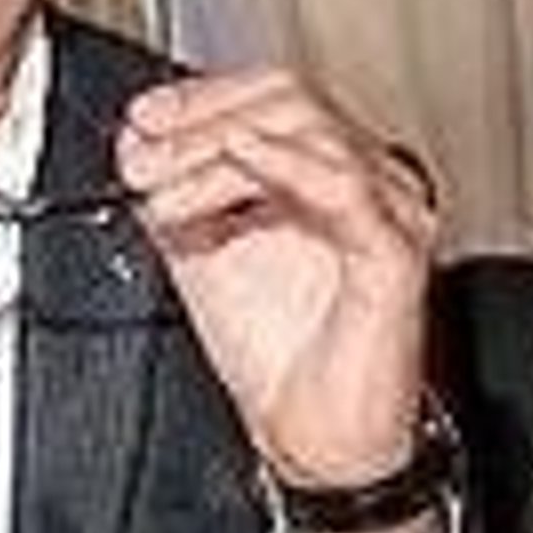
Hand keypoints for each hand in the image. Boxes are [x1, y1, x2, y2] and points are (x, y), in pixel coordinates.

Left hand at [117, 69, 438, 487]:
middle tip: (141, 156)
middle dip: (201, 121)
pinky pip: (345, 189)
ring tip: (163, 189)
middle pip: (290, 102)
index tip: (142, 118)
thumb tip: (136, 144)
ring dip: (218, 151)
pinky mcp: (395, 253)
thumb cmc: (280, 352)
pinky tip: (240, 158)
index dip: (202, 96)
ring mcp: (388, 210)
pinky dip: (286, 163)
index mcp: (327, 170)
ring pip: (308, 137)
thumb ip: (175, 192)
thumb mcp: (202, 251)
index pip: (272, 94)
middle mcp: (366, 179)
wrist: (315, 437)